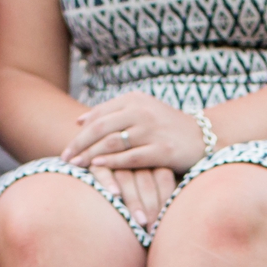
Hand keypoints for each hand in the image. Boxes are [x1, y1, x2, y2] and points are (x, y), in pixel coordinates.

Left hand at [75, 87, 198, 187]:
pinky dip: (112, 162)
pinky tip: (98, 166)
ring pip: (113, 142)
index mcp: (135, 99)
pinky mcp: (162, 149)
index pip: (100, 114)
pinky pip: (131, 157)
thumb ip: (113, 113)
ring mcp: (152, 130)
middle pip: (102, 128)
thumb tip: (80, 120)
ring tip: (76, 164)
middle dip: (80, 144)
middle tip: (64, 157)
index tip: (67, 145)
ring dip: (90, 154)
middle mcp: (143, 112)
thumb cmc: (165, 126)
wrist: (202, 137)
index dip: (81, 131)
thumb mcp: (141, 111)